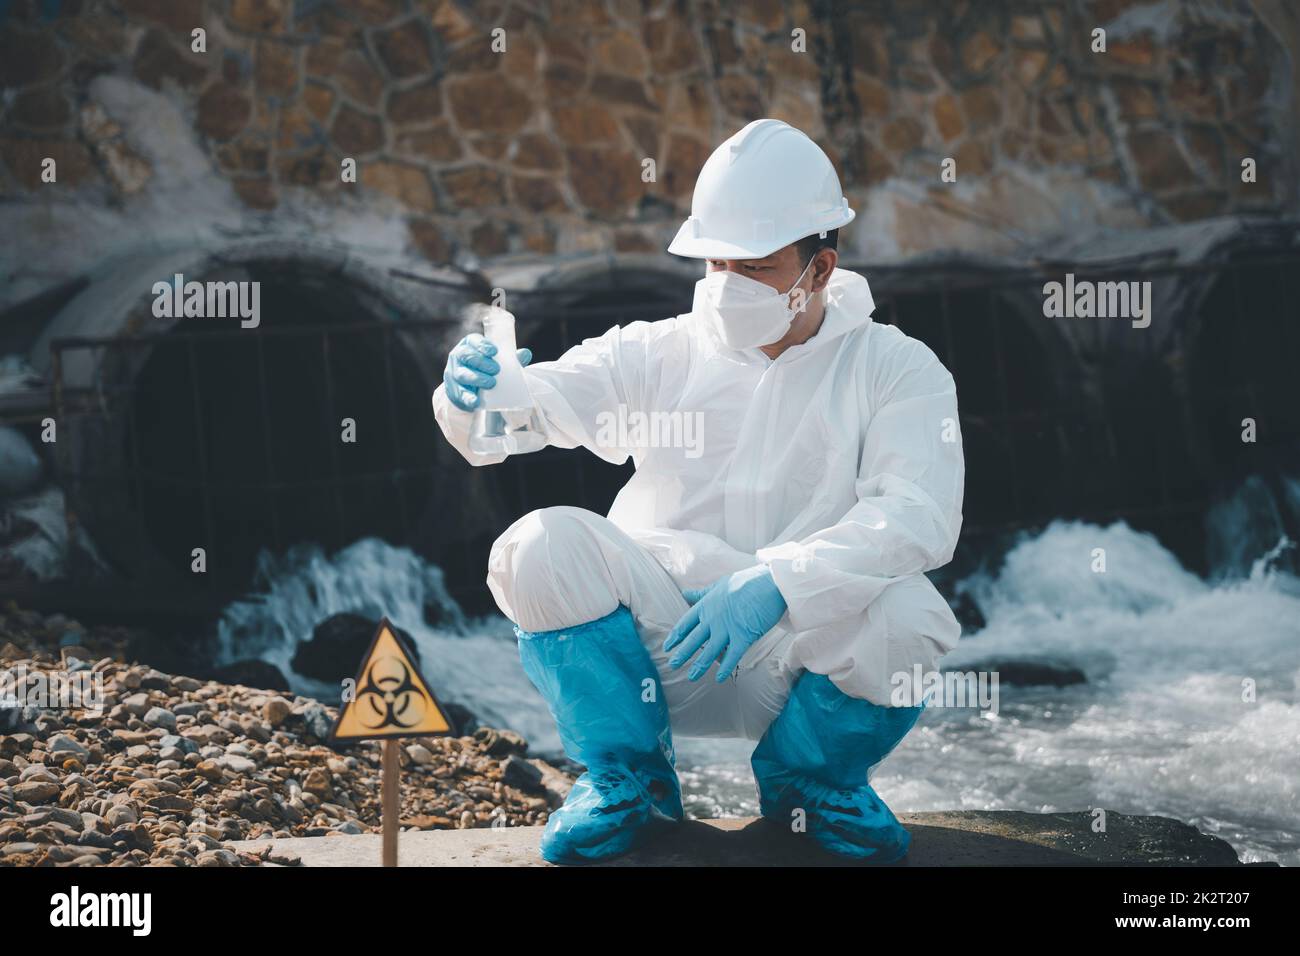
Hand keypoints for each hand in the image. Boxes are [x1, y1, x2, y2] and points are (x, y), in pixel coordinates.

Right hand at [443, 333, 532, 411]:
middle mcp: (459, 357)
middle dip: (481, 362)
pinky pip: (460, 393)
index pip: (472, 340)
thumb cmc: (486, 370)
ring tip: (491, 383)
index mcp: (469, 345)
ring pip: (462, 374)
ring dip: (476, 378)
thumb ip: (511, 359)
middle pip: (466, 356)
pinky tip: (476, 400)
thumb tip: (525, 354)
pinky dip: (469, 397)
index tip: (494, 351)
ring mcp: (454, 373)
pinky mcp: (454, 390)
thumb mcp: (498, 362)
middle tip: (496, 369)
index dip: (482, 345)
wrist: (471, 391)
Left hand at [664, 565, 787, 681]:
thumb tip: (685, 593)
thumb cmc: (747, 582)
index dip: (676, 636)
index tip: (667, 646)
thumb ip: (702, 593)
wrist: (770, 584)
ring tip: (691, 677)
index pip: (686, 623)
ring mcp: (727, 629)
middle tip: (672, 665)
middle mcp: (713, 619)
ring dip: (699, 666)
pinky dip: (725, 669)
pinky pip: (732, 657)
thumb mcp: (720, 584)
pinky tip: (720, 679)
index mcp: (706, 605)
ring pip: (709, 652)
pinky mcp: (743, 637)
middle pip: (694, 640)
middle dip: (682, 654)